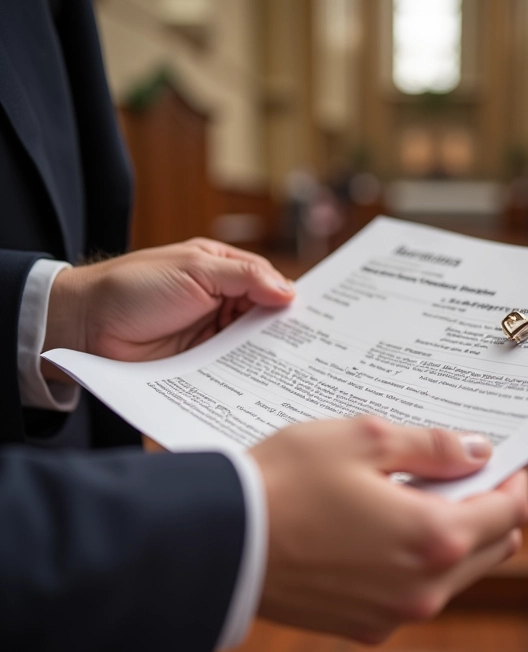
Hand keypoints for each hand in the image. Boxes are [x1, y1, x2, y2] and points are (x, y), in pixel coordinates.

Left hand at [42, 239, 294, 377]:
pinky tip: (267, 382)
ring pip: (250, 343)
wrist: (85, 327)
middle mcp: (219, 300)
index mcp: (220, 269)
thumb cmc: (135, 287)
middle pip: (263, 315)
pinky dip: (247, 372)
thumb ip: (244, 277)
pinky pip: (231, 366)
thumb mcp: (194, 271)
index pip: (267, 281)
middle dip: (285, 329)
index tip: (318, 315)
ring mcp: (210, 332)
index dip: (290, 297)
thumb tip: (290, 291)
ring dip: (268, 354)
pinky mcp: (200, 361)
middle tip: (316, 348)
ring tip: (299, 370)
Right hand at [251, 416, 527, 643]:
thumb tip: (477, 452)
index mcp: (432, 537)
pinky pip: (417, 592)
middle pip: (493, 548)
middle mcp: (423, 588)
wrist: (219, 541)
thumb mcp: (364, 440)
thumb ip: (432, 446)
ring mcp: (394, 614)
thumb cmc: (286, 481)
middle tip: (463, 473)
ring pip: (458, 574)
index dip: (514, 481)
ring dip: (457, 534)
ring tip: (421, 493)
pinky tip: (387, 526)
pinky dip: (421, 559)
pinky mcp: (364, 624)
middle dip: (491, 508)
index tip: (504, 462)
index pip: (508, 513)